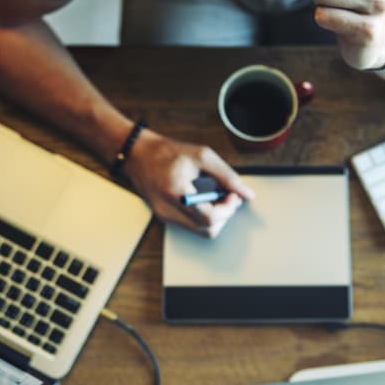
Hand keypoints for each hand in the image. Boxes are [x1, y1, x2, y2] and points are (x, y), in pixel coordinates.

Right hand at [123, 128, 254, 237]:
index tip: (233, 195)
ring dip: (216, 217)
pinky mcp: (165, 217)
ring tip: (216, 197)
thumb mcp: (202, 156)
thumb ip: (227, 176)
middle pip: (208, 230)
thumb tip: (246, 194)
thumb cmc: (166, 152)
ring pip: (201, 231)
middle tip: (228, 196)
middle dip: (225, 215)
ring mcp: (165, 217)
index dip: (228, 209)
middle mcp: (168, 210)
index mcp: (176, 193)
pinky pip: (192, 226)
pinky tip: (204, 199)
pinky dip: (204, 216)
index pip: (210, 218)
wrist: (137, 155)